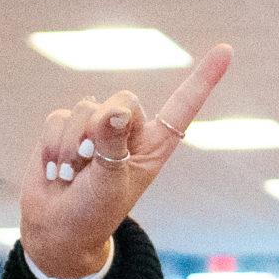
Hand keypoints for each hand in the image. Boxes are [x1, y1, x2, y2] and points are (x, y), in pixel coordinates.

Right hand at [21, 42, 233, 278]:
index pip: (183, 106)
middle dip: (102, 129)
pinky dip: (52, 146)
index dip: (203, 78)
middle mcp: (129, 132)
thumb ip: (112, 145)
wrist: (56, 228)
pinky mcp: (65, 127)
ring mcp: (97, 128)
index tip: (226, 49)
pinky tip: (56, 170)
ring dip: (72, 146)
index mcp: (155, 146)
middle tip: (92, 163)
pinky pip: (57, 118)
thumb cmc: (93, 212)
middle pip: (123, 99)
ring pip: (85, 108)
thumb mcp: (109, 183)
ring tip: (73, 175)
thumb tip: (115, 110)